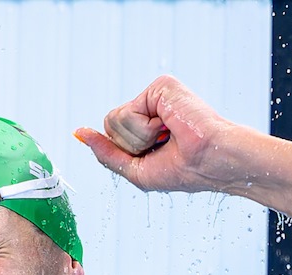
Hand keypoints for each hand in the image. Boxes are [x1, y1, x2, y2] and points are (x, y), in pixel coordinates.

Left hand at [75, 75, 231, 193]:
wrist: (213, 162)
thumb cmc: (185, 170)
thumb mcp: (137, 169)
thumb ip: (107, 152)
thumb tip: (79, 133)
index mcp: (147, 124)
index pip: (112, 134)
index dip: (127, 150)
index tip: (158, 153)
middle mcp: (150, 106)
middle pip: (109, 126)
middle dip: (131, 146)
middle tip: (162, 146)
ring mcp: (155, 94)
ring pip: (113, 121)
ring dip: (138, 139)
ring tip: (167, 136)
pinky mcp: (161, 86)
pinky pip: (127, 113)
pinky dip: (145, 129)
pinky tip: (169, 125)